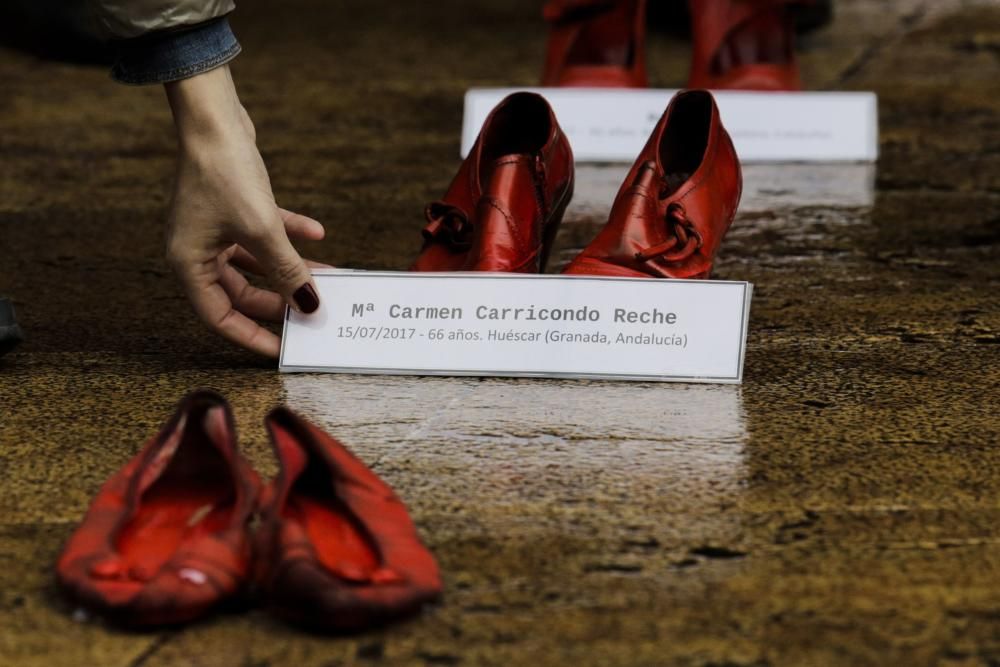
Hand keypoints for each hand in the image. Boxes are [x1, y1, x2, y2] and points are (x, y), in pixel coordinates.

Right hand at [164, 65, 326, 356]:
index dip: (251, 335)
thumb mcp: (262, 230)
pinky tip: (317, 232)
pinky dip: (289, 235)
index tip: (281, 349)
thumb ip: (287, 271)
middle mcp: (197, 249)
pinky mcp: (232, 208)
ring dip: (290, 268)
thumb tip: (309, 304)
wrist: (215, 116)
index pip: (220, 316)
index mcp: (189, 263)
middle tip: (312, 309)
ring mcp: (214, 228)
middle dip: (279, 300)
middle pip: (241, 292)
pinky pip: (263, 232)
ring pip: (257, 262)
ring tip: (327, 276)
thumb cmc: (224, 172)